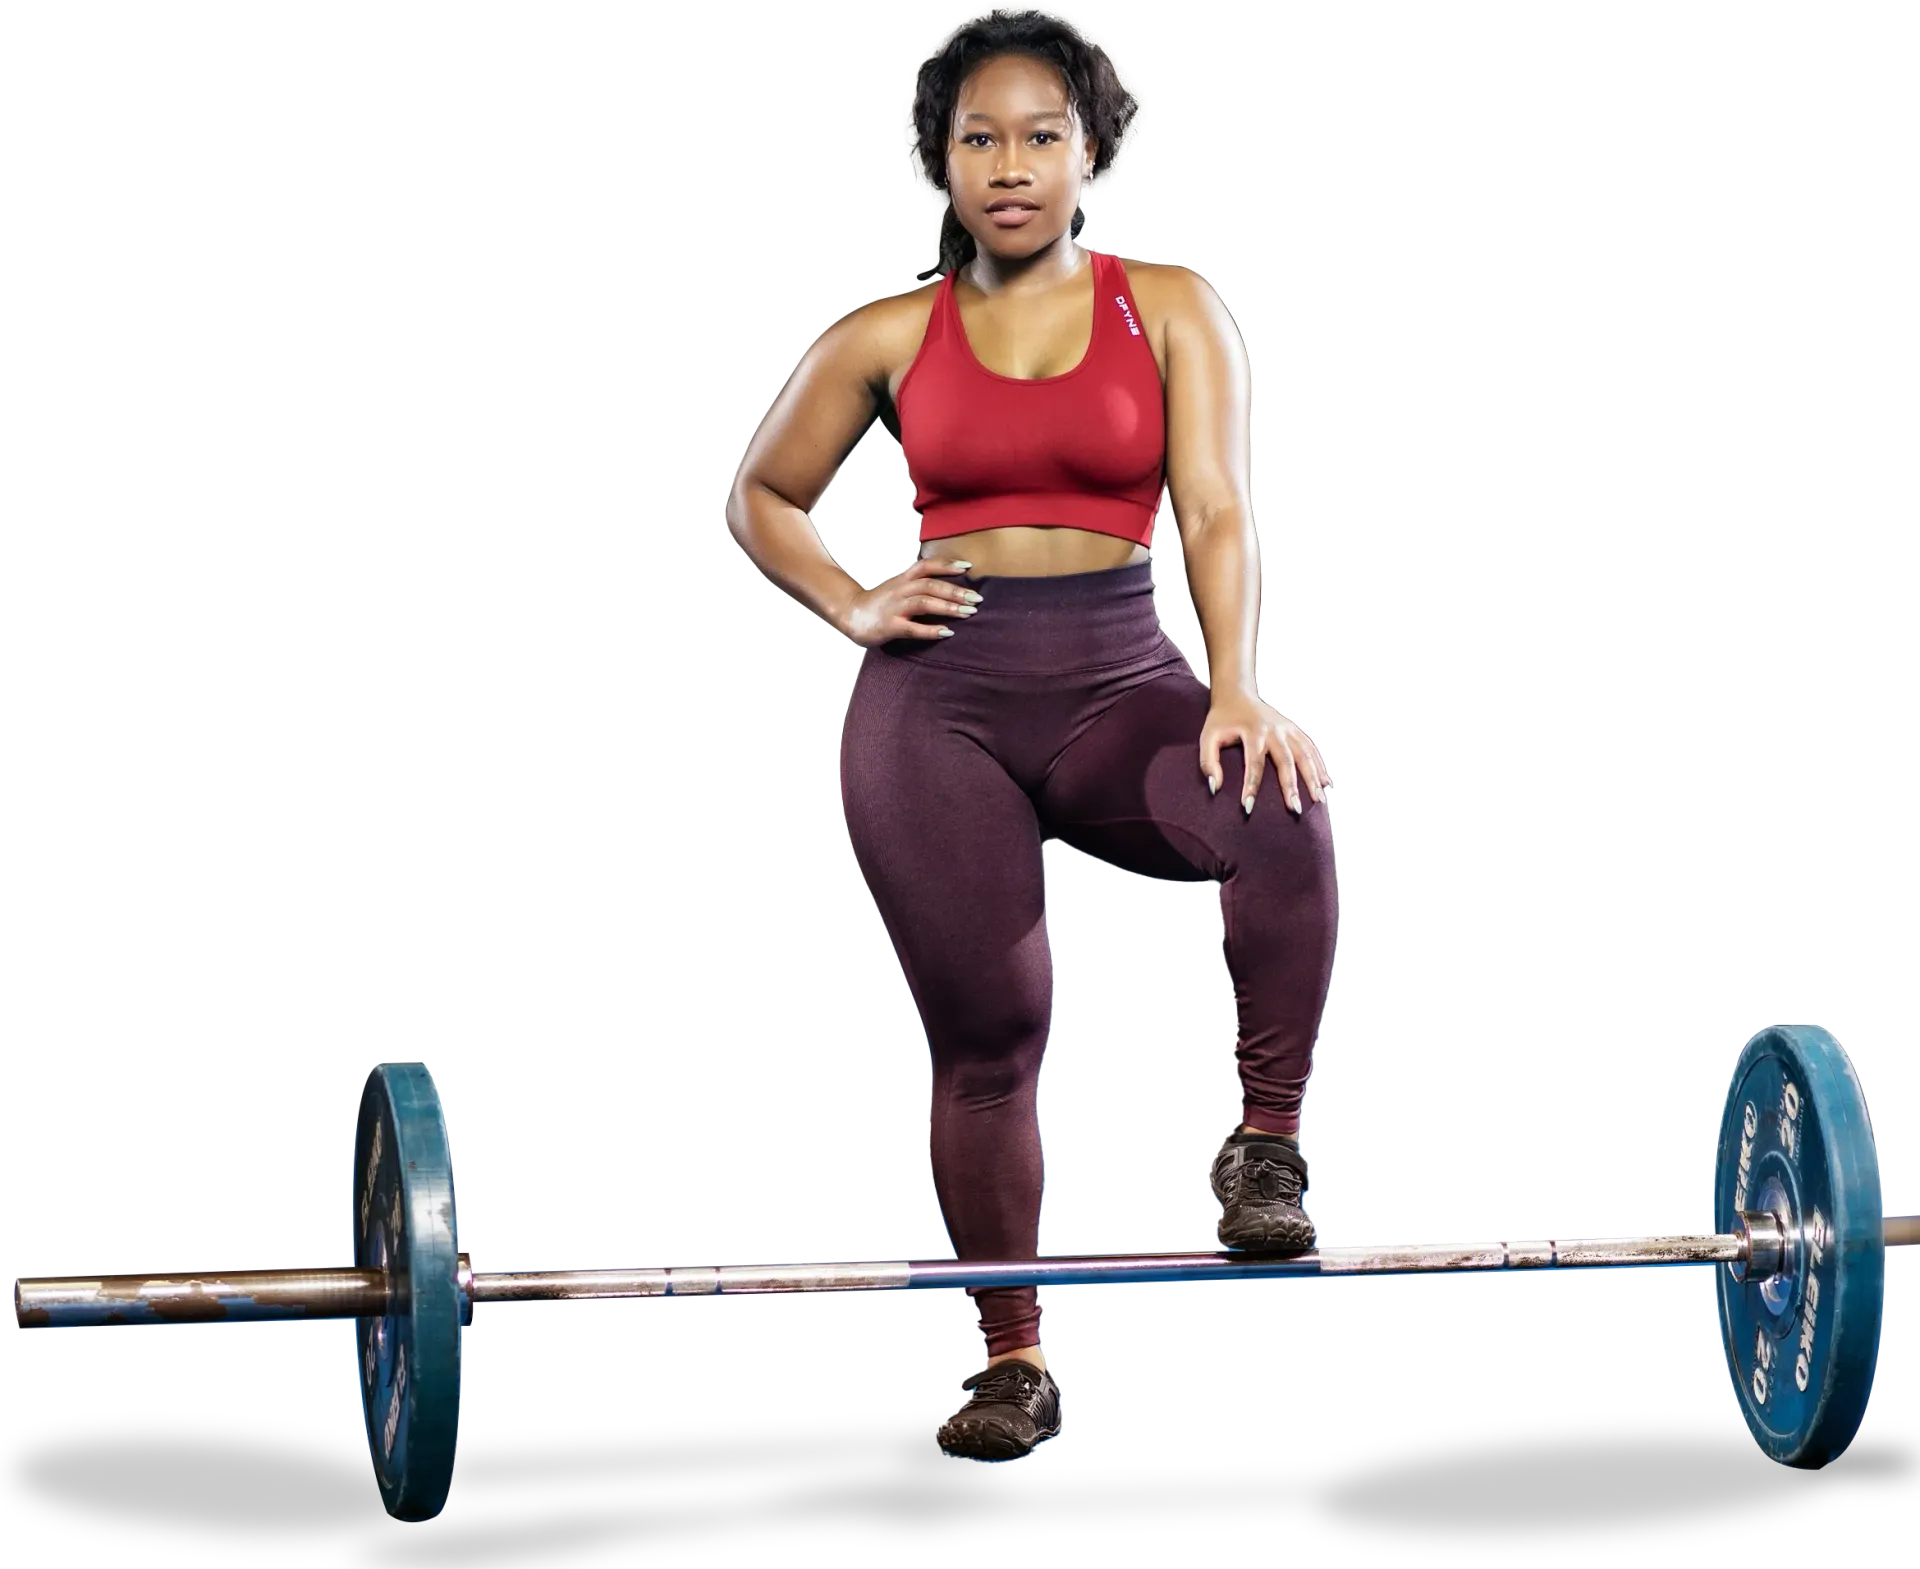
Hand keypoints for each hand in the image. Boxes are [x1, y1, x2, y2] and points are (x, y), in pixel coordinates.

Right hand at [841, 557, 980, 647]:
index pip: (926, 566)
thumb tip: (949, 588)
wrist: (851, 615)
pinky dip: (931, 630)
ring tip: (968, 613)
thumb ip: (919, 585)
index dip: (947, 564)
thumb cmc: (880, 604)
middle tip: (977, 598)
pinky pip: (913, 628)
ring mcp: (894, 608)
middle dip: (955, 591)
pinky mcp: (890, 626)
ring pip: (924, 603)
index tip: (968, 567)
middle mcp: (900, 590)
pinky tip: (947, 633)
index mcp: (903, 580)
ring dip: (948, 607)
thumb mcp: (898, 588)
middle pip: (931, 585)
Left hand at [1200, 688, 1330, 816]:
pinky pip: (1310, 749)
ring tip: (1318, 800)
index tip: (1248, 808)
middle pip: (1286, 761)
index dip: (1251, 786)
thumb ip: (1208, 762)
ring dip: (1313, 778)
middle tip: (1294, 809)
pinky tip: (1325, 782)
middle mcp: (1274, 729)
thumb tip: (1215, 787)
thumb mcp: (1207, 737)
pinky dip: (1319, 765)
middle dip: (1291, 787)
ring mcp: (1287, 728)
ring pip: (1304, 755)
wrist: (1236, 694)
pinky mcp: (1294, 730)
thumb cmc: (1221, 719)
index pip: (1253, 763)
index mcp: (1252, 731)